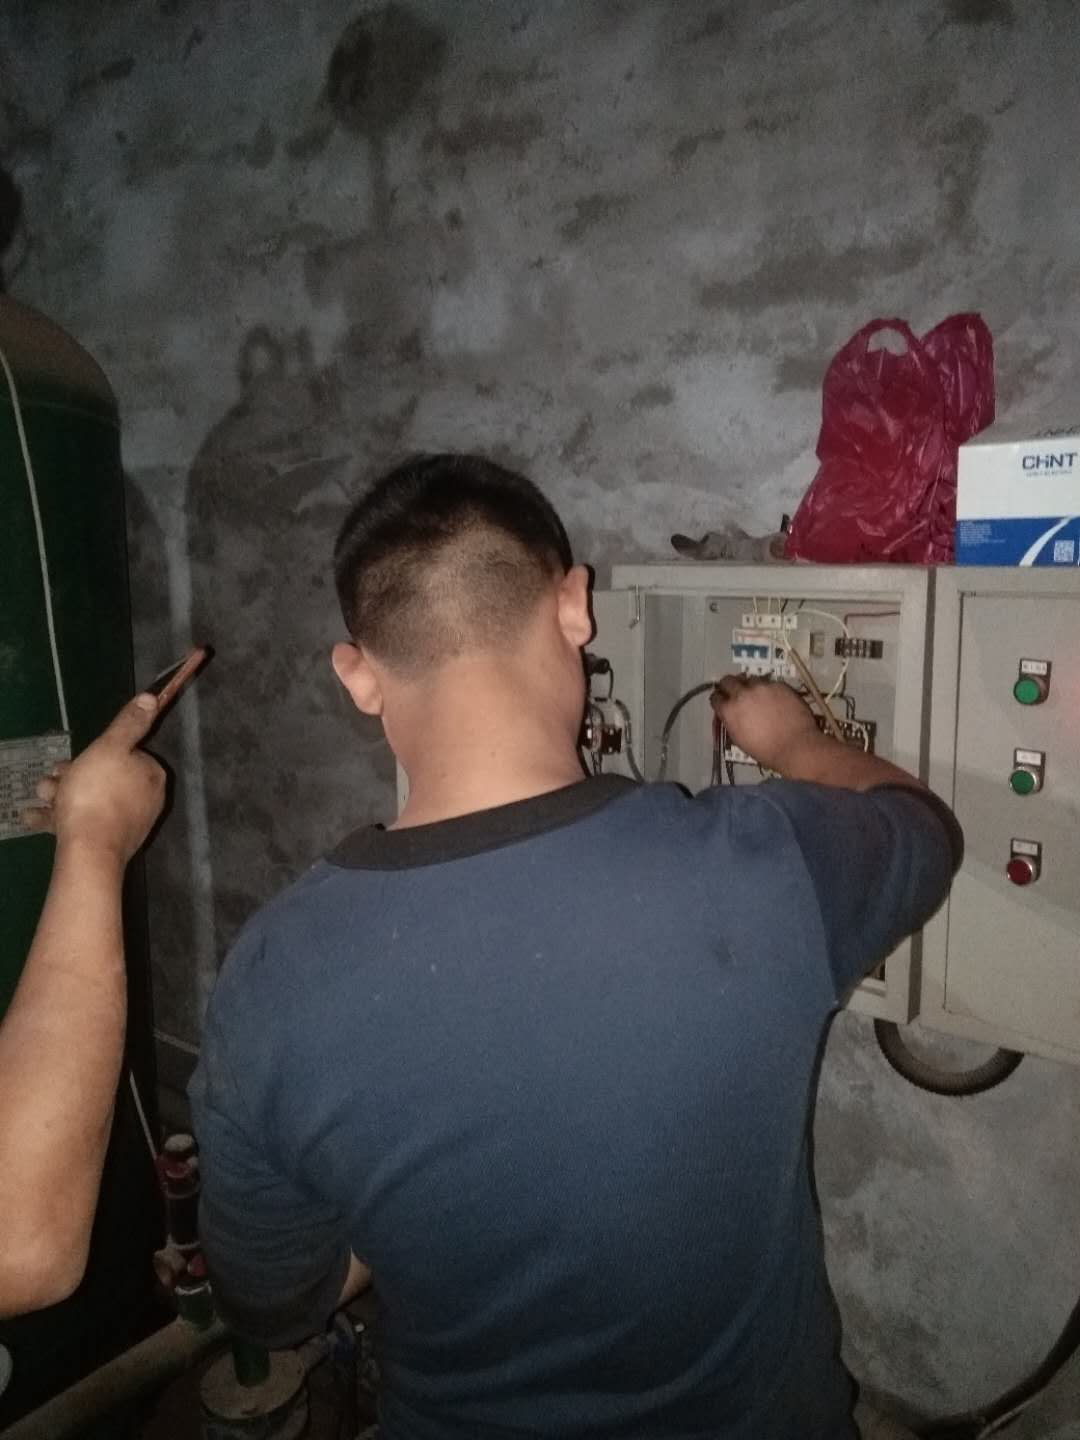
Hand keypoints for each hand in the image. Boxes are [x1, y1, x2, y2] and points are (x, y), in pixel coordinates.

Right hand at [21, 694, 166, 863]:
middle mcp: (145, 799)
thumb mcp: (110, 747)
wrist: (89, 850)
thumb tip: (151, 698)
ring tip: (41, 796)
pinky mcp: (107, 842)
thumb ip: (129, 724)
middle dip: (72, 776)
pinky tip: (34, 818)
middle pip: (104, 778)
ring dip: (60, 795)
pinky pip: (82, 823)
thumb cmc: (97, 793)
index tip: (70, 760)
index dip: (95, 754)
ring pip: (89, 800)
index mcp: (151, 775)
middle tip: (49, 779)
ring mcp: (127, 823)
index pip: (125, 755)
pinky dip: (59, 818)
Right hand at [710, 674, 824, 772]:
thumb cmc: (765, 750)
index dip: (718, 699)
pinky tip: (773, 698)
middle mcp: (742, 693)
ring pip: (749, 678)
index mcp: (729, 710)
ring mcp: (761, 686)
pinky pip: (769, 682)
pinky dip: (767, 689)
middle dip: (728, 685)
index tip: (722, 701)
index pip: (715, 697)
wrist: (795, 746)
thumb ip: (731, 722)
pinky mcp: (779, 684)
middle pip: (728, 680)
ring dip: (749, 685)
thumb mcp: (739, 739)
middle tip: (734, 691)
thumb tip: (730, 715)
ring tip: (756, 694)